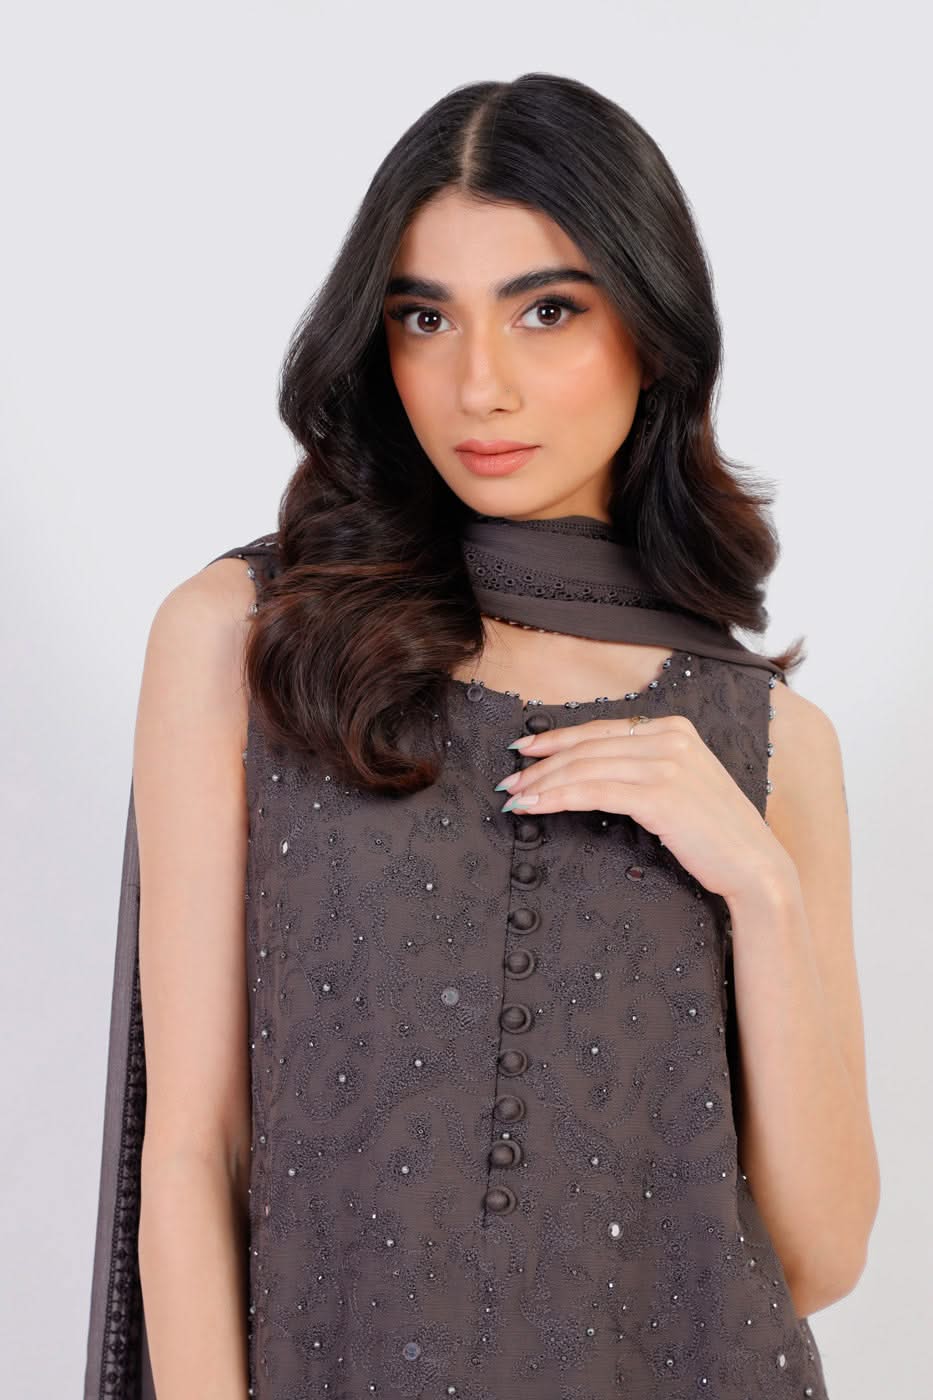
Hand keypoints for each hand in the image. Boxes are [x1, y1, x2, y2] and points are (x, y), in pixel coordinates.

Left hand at [496, 713, 792, 906]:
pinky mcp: (659, 796)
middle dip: (542, 764)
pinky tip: (534, 807)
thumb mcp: (681, 785)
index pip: (600, 730)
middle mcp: (670, 737)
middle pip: (587, 746)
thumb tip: (588, 767)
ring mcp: (666, 764)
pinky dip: (557, 798)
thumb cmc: (714, 835)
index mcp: (674, 727)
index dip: (557, 739)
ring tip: (516, 798)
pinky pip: (592, 791)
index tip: (526, 751)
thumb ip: (644, 767)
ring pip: (584, 768)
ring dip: (542, 783)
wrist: (755, 867)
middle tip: (511, 780)